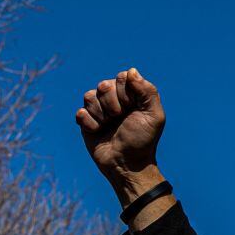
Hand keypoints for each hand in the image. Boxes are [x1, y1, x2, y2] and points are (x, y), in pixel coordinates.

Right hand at [75, 68, 165, 204]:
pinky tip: (98, 131)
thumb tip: (131, 71)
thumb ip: (147, 91)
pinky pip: (80, 112)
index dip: (125, 92)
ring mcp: (99, 109)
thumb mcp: (154, 116)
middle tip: (120, 117)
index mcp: (132, 94)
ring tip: (110, 125)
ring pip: (89, 96)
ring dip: (101, 114)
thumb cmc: (143, 140)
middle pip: (104, 85)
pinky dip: (90, 123)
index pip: (122, 77)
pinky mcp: (86, 120)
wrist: (127, 163)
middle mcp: (115, 98)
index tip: (132, 107)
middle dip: (113, 104)